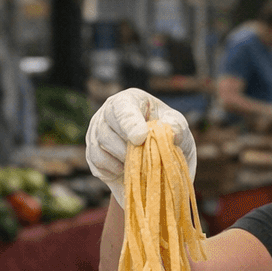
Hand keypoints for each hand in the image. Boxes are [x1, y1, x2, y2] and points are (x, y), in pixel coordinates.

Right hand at [86, 87, 195, 205]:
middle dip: (126, 148)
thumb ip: (177, 125)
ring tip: (139, 162)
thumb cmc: (168, 135)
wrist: (160, 159)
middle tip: (144, 156)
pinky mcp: (93, 153)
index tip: (141, 138)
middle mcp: (108, 113)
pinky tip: (127, 169)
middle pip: (106, 130)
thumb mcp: (179, 127)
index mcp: (129, 100)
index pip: (122, 108)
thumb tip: (171, 130)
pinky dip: (113, 169)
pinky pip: (97, 163)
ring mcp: (97, 133)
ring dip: (121, 160)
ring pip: (99, 148)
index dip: (130, 124)